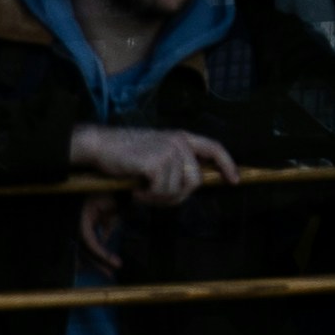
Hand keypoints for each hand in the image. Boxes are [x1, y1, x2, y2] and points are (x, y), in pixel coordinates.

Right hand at [69, 119, 239, 212]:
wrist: (99, 146)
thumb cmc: (125, 154)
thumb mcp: (157, 152)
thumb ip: (177, 162)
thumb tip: (193, 183)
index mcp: (181, 137)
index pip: (214, 148)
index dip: (227, 164)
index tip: (234, 180)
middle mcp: (179, 141)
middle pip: (195, 181)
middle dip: (177, 196)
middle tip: (154, 196)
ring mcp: (169, 151)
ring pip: (177, 190)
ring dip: (159, 197)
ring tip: (142, 189)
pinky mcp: (156, 162)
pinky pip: (162, 192)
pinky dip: (148, 197)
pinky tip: (135, 190)